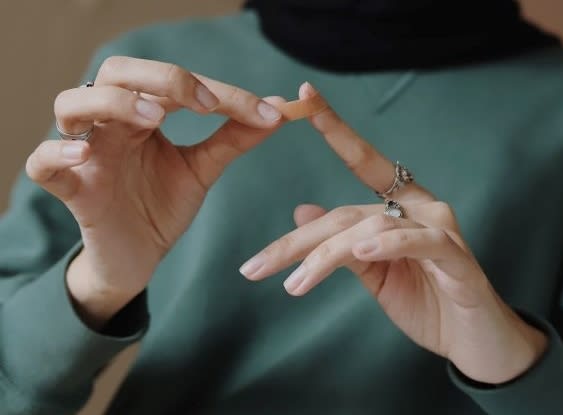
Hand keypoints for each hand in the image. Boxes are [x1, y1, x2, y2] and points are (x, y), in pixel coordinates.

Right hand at [26, 56, 284, 326]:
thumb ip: (233, 139)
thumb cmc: (161, 206)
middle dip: (160, 78)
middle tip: (203, 103)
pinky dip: (56, 153)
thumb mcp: (202, 169)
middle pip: (116, 73)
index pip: (171, 83)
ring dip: (113, 103)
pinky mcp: (73, 191)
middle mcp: (111, 126)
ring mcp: (87, 155)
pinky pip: (42, 165)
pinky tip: (84, 154)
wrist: (138, 258)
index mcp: (143, 116)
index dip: (217, 89)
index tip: (263, 110)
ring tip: (152, 120)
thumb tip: (277, 109)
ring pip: (72, 104)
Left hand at [240, 83, 547, 384]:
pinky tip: (360, 251)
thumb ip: (342, 244)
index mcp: (401, 206)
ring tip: (294, 285)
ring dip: (326, 256)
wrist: (473, 343)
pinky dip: (388, 244)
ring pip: (371, 227)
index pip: (363, 161)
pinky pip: (419, 242)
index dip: (334, 128)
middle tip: (254, 266)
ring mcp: (441, 229)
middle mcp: (420, 208)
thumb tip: (301, 211)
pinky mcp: (457, 258)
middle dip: (296, 242)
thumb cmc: (425, 302)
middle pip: (346, 214)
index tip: (302, 98)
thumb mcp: (373, 274)